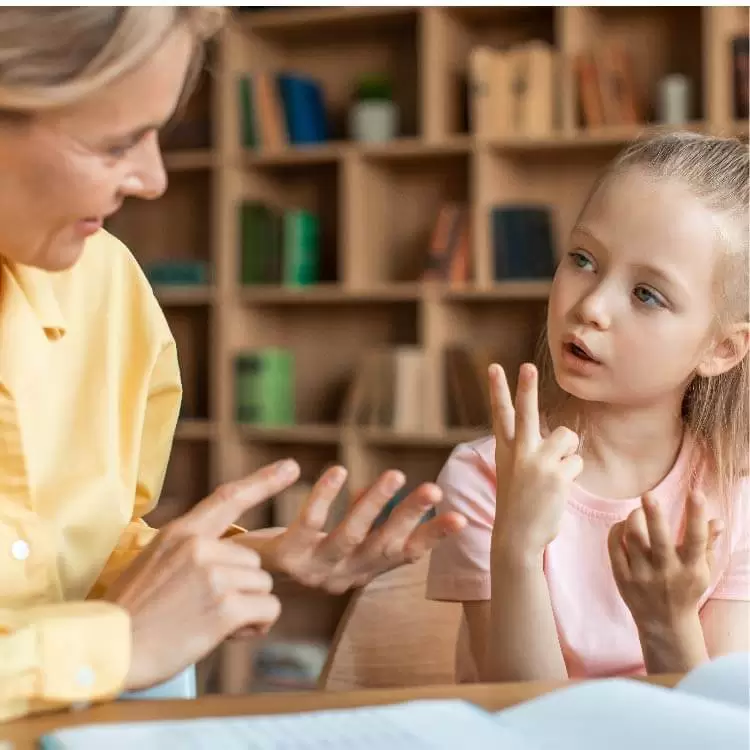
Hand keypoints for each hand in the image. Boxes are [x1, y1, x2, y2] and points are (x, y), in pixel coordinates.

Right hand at [103, 459, 300, 691]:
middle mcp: (200, 547)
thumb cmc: (129, 613)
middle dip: (241, 589)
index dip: (264, 481)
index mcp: (182, 533)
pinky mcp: (226, 607)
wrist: (106, 651)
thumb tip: (223, 555)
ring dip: (247, 609)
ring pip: (264, 586)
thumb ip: (189, 551)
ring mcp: (214, 576)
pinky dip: (256, 626)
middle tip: (207, 609)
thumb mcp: (153, 562)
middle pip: (254, 562)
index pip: (229, 498)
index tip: (290, 467)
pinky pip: (269, 610)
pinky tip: (227, 634)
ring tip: (210, 623)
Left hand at [241, 465, 465, 594]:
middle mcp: (342, 575)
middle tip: (434, 490)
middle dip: (409, 518)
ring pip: (350, 536)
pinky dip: (325, 497)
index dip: (433, 538)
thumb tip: (381, 488)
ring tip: (393, 474)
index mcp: (360, 572)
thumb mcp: (339, 543)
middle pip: (382, 546)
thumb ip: (362, 520)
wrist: (241, 583)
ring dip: (374, 506)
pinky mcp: (286, 556)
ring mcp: (314, 568)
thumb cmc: (299, 554)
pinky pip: (310, 523)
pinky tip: (339, 470)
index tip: (463, 518)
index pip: (404, 555)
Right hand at [489, 362, 582, 561]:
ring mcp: (537, 462)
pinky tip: (558, 489)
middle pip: (526, 411)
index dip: (498, 389)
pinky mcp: (556, 475)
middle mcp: (519, 452)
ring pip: (567, 437)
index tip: (495, 367)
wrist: (516, 538)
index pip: (501, 414)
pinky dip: (572, 474)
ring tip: (554, 473)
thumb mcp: (514, 472)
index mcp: (505, 450)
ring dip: (567, 452)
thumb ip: (530, 450)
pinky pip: (576, 461)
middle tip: (527, 366)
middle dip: (527, 387)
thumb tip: (564, 436)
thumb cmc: (519, 504)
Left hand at [608, 490, 723, 629]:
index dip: (696, 515)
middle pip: (658, 539)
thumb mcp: (703, 570)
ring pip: (633, 538)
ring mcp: (642, 575)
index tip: (696, 492)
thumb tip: (717, 520)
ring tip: (639, 511)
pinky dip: (617, 530)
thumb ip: (708, 544)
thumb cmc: (686, 589)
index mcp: (691, 568)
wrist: (665, 623)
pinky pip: (615, 546)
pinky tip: (623, 525)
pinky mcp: (622, 577)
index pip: (696, 539)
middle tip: (649, 495)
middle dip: (654, 515)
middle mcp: (666, 572)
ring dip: (634, 518)